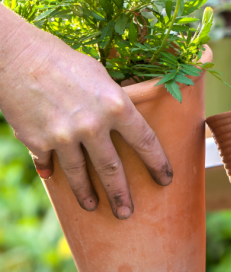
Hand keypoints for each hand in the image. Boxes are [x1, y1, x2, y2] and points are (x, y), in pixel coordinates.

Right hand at [0, 6, 171, 219]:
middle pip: (112, 169)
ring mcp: (64, 137)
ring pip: (80, 175)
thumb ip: (114, 103)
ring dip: (88, 194)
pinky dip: (52, 173)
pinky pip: (49, 165)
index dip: (157, 162)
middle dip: (122, 194)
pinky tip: (55, 180)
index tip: (166, 178)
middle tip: (128, 212)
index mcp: (116, 105)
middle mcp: (93, 125)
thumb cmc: (67, 62)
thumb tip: (123, 121)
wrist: (22, 60)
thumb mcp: (102, 77)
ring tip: (94, 206)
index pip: (145, 141)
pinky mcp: (39, 143)